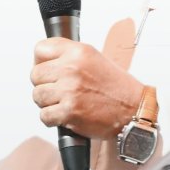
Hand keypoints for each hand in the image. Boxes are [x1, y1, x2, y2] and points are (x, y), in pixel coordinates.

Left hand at [30, 39, 144, 139]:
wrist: (133, 110)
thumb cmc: (117, 88)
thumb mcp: (94, 58)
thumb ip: (70, 56)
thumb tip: (45, 62)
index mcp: (78, 52)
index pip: (40, 50)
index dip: (40, 61)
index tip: (47, 69)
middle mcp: (72, 69)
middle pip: (35, 75)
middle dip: (44, 84)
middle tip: (58, 91)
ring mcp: (69, 90)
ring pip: (37, 96)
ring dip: (47, 103)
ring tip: (63, 103)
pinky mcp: (69, 111)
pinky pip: (44, 116)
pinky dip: (52, 119)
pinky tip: (65, 115)